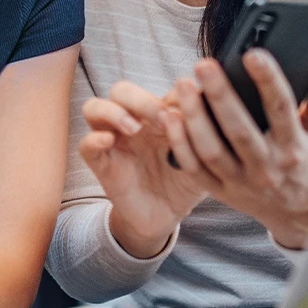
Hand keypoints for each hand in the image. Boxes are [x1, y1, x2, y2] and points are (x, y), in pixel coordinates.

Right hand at [81, 82, 210, 258]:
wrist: (166, 217)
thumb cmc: (184, 182)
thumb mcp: (202, 158)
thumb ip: (207, 135)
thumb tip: (221, 107)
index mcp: (158, 115)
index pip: (157, 90)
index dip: (175, 94)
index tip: (192, 109)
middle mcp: (133, 122)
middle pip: (122, 91)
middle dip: (141, 99)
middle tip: (163, 117)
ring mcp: (114, 141)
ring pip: (95, 107)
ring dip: (113, 112)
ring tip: (133, 127)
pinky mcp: (102, 164)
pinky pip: (87, 145)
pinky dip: (94, 139)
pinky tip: (109, 141)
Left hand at [169, 53, 307, 249]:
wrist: (298, 215)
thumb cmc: (307, 164)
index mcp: (294, 147)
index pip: (281, 109)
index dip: (267, 80)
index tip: (252, 54)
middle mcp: (267, 167)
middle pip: (239, 130)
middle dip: (220, 96)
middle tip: (204, 64)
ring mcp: (241, 182)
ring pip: (212, 150)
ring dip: (194, 117)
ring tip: (184, 85)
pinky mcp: (220, 191)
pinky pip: (195, 168)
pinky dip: (179, 143)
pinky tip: (170, 116)